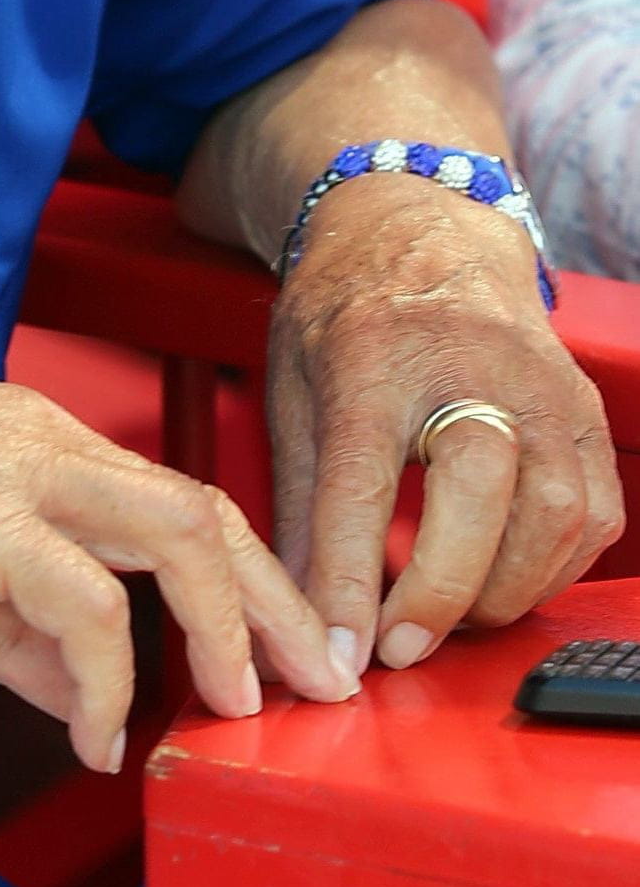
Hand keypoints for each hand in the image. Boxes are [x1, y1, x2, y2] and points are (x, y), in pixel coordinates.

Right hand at [0, 365, 357, 772]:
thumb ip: (22, 629)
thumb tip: (91, 699)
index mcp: (43, 441)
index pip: (182, 504)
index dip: (252, 584)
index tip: (290, 658)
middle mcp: (47, 440)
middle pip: (206, 512)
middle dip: (278, 606)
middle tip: (321, 688)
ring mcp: (14, 468)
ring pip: (173, 534)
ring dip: (224, 631)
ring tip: (235, 709)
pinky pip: (79, 601)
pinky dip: (107, 678)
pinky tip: (98, 734)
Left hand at [268, 184, 623, 673]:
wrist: (420, 229)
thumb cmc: (347, 316)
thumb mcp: (292, 392)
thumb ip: (298, 508)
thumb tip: (295, 620)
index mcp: (372, 351)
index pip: (361, 479)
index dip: (349, 580)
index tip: (342, 656)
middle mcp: (468, 361)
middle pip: (481, 485)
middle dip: (444, 588)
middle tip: (401, 645)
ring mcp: (541, 382)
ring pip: (554, 512)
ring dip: (502, 590)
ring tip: (447, 617)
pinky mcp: (583, 409)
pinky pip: (594, 515)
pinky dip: (551, 569)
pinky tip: (501, 579)